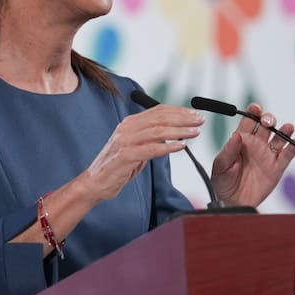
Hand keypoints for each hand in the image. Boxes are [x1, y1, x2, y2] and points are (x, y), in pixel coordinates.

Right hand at [80, 105, 203, 202]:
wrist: (95, 183)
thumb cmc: (117, 166)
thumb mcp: (135, 147)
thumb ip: (149, 138)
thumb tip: (171, 133)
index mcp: (130, 123)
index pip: (158, 111)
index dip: (178, 111)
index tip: (194, 114)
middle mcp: (127, 128)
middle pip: (160, 118)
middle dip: (183, 118)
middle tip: (199, 120)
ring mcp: (125, 141)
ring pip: (158, 132)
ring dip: (179, 131)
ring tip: (195, 132)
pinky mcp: (125, 156)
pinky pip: (151, 149)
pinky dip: (168, 147)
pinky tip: (181, 147)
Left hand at [211, 102, 294, 207]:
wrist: (232, 203)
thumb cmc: (223, 182)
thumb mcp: (221, 165)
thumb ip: (229, 150)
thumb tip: (237, 135)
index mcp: (241, 140)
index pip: (249, 120)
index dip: (253, 112)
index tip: (256, 108)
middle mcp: (256, 144)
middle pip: (266, 126)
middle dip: (269, 120)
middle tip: (268, 122)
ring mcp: (268, 155)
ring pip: (280, 138)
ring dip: (285, 131)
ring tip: (288, 128)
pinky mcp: (277, 168)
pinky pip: (287, 156)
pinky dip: (293, 148)